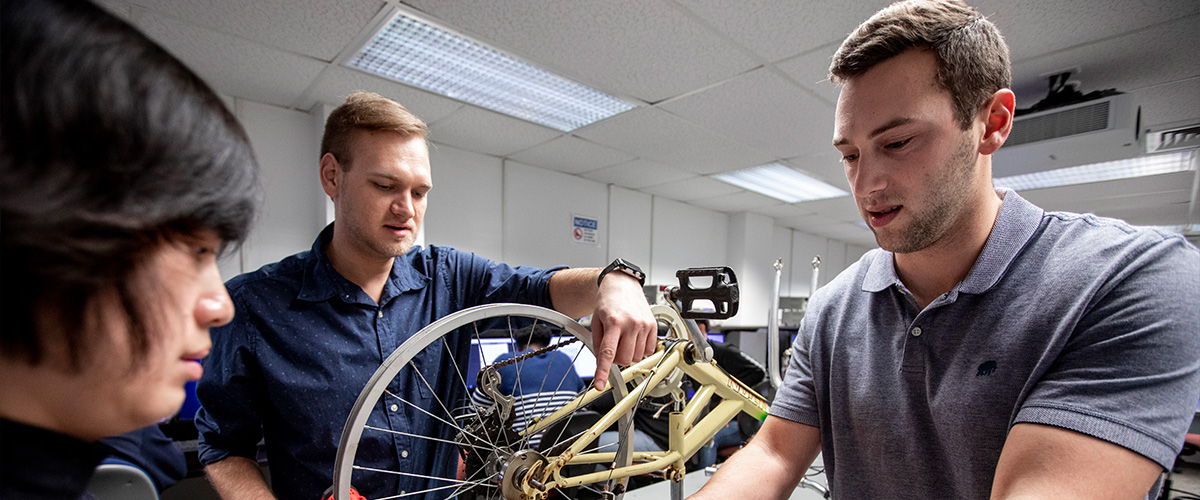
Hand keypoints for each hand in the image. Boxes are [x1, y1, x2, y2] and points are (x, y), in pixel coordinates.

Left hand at [589, 273, 656, 389]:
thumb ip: (597, 342)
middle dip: (616, 358)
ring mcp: (644, 325)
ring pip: (636, 357)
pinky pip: (648, 350)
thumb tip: (601, 362)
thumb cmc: (607, 301)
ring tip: (624, 338)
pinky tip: (635, 337)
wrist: (622, 284)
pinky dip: (640, 349)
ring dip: (628, 353)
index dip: (603, 372)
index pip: (608, 353)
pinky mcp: (653, 326)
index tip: (600, 385)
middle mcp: (631, 324)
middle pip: (624, 359)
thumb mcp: (596, 320)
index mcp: (613, 322)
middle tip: (613, 344)